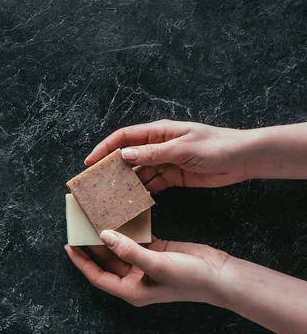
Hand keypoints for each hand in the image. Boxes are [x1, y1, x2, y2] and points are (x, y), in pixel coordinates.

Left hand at [65, 231, 231, 306]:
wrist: (218, 275)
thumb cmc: (189, 278)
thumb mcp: (156, 264)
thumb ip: (128, 250)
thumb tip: (104, 236)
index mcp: (131, 289)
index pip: (97, 276)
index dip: (81, 262)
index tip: (68, 246)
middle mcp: (134, 278)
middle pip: (105, 262)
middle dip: (91, 246)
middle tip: (79, 227)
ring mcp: (144, 265)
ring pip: (118, 250)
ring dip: (107, 237)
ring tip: (93, 219)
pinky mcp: (155, 252)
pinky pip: (134, 240)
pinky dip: (126, 230)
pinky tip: (117, 217)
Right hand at [85, 120, 250, 192]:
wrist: (242, 159)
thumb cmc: (215, 146)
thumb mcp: (182, 148)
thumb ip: (153, 153)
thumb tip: (124, 155)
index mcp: (158, 132)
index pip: (124, 138)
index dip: (105, 148)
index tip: (90, 162)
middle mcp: (158, 146)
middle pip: (128, 156)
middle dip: (112, 168)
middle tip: (97, 183)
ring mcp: (164, 162)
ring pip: (138, 172)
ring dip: (127, 183)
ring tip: (113, 196)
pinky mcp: (173, 176)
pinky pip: (152, 184)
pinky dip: (143, 192)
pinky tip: (134, 201)